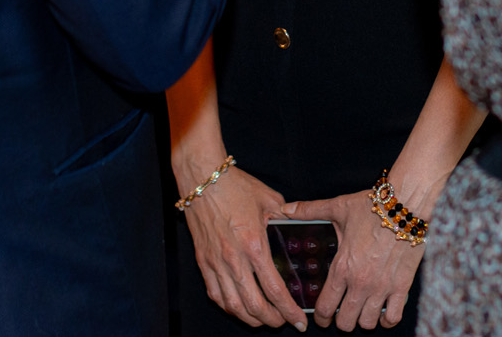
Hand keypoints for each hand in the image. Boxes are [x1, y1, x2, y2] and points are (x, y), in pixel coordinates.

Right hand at [183, 166, 304, 330]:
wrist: (203, 179)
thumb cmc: (236, 186)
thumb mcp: (269, 200)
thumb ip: (285, 219)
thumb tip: (296, 229)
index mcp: (254, 245)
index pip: (274, 289)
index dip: (288, 310)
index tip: (298, 320)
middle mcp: (234, 260)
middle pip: (254, 305)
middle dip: (272, 320)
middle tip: (284, 322)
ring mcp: (216, 263)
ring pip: (233, 305)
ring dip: (251, 318)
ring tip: (264, 320)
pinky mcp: (203, 262)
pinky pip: (215, 294)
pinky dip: (229, 307)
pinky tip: (240, 308)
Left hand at [283, 191, 421, 330]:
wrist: (406, 204)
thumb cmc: (372, 207)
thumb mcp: (338, 208)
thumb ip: (310, 211)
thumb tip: (286, 210)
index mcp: (342, 267)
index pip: (325, 307)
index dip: (321, 319)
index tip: (322, 319)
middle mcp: (361, 282)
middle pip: (346, 322)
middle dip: (341, 321)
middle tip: (342, 313)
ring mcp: (382, 287)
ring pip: (367, 323)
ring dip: (362, 321)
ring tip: (361, 311)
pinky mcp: (402, 286)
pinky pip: (393, 317)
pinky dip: (386, 320)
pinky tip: (382, 312)